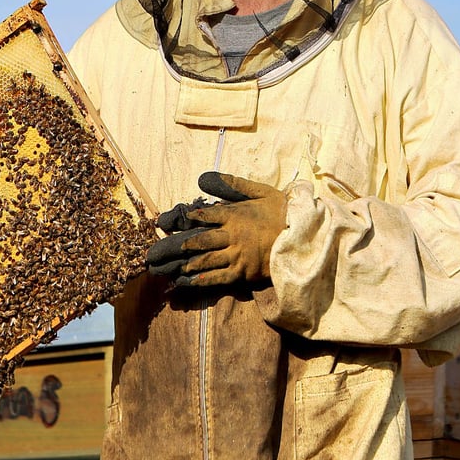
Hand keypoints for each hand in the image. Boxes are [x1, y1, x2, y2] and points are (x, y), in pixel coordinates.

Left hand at [147, 172, 285, 286]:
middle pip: (198, 241)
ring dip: (184, 264)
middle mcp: (232, 236)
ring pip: (205, 260)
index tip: (164, 221)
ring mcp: (237, 256)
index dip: (183, 218)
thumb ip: (232, 184)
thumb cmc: (281, 211)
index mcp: (234, 215)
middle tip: (155, 252)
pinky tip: (185, 281)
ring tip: (166, 267)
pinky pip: (218, 277)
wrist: (305, 237)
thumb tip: (202, 177)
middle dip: (175, 246)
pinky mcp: (243, 272)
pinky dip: (200, 280)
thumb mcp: (259, 191)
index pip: (203, 215)